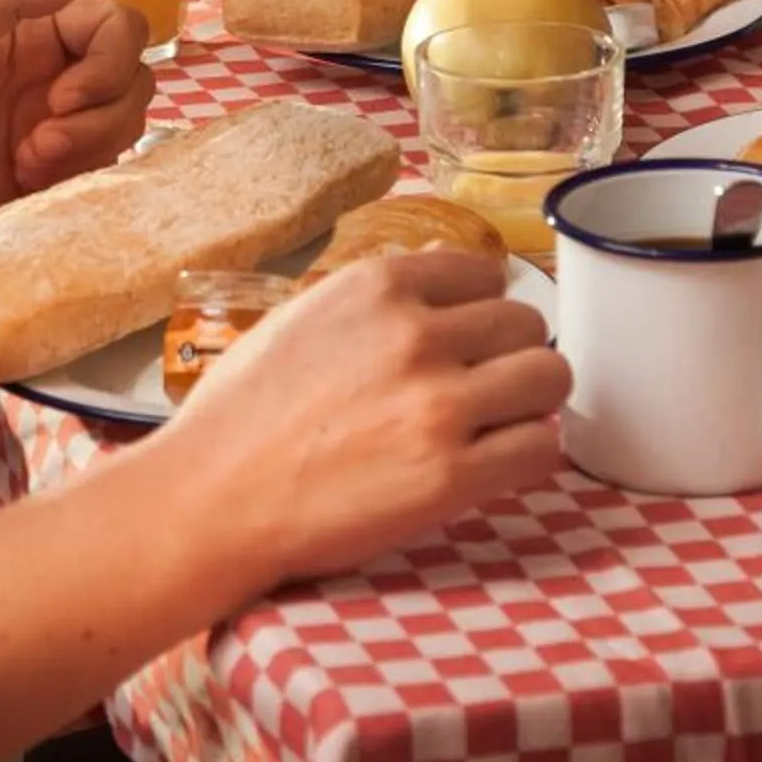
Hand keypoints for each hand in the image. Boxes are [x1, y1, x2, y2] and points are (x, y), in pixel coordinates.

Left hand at [0, 0, 152, 249]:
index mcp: (33, 26)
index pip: (117, 26)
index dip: (111, 61)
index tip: (66, 94)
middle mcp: (51, 67)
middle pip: (132, 78)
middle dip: (101, 114)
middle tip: (43, 139)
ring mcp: (53, 118)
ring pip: (124, 122)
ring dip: (89, 145)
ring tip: (29, 160)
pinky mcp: (49, 164)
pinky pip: (100, 161)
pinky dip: (77, 169)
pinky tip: (25, 177)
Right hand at [153, 252, 568, 587]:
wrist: (211, 497)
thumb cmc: (243, 411)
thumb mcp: (304, 317)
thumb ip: (379, 296)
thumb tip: (437, 264)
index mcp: (378, 286)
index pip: (487, 274)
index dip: (482, 312)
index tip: (467, 342)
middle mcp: (417, 334)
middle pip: (528, 323)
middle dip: (510, 355)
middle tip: (481, 391)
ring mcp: (438, 405)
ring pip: (550, 377)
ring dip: (530, 402)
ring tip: (496, 426)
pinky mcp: (451, 476)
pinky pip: (543, 448)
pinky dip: (528, 455)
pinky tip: (494, 465)